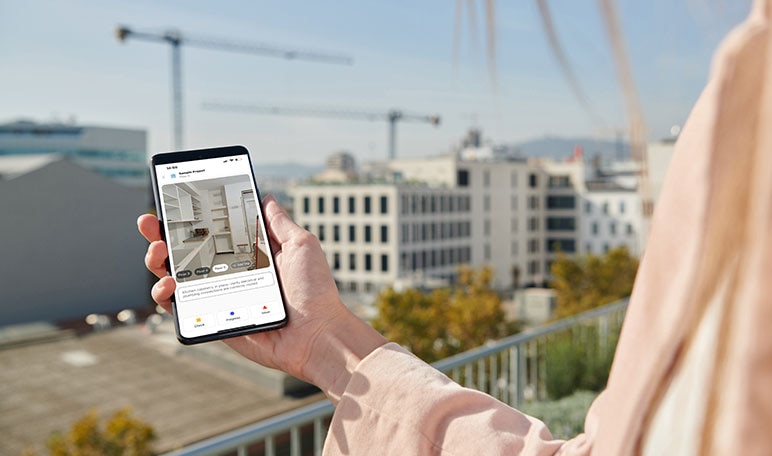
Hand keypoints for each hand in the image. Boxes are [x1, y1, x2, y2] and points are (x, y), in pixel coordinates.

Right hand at [138, 194, 385, 402]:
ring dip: (157, 262)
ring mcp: (218, 297)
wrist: (317, 333)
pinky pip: (180, 309)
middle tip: (149, 223)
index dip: (189, 218)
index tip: (172, 202)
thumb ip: (279, 223)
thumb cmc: (314, 291)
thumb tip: (266, 197)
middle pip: (185, 252)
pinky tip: (167, 284)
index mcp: (247, 254)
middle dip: (161, 234)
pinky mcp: (212, 320)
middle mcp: (229, 274)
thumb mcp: (301, 245)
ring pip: (175, 278)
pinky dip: (164, 296)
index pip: (211, 232)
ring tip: (158, 251)